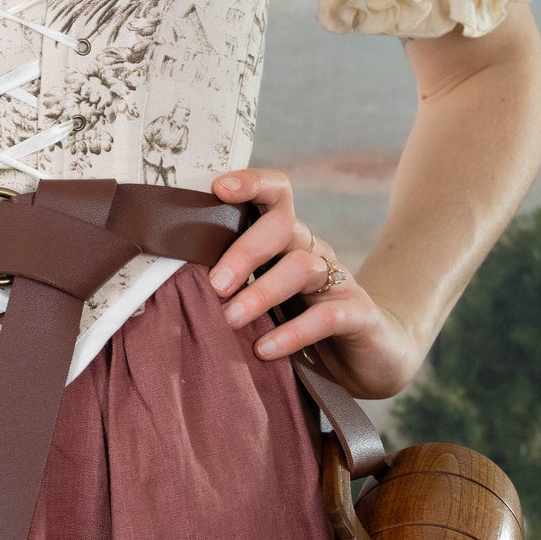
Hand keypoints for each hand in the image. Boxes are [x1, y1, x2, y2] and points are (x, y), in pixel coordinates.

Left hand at [208, 168, 422, 399]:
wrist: (373, 356)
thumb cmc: (301, 322)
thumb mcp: (264, 298)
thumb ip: (231, 285)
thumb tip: (167, 285)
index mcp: (287, 241)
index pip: (274, 195)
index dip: (250, 183)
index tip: (216, 188)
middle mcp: (313, 251)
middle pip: (282, 227)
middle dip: (244, 252)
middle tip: (215, 285)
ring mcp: (339, 281)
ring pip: (302, 266)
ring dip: (262, 292)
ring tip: (231, 320)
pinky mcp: (359, 315)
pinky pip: (327, 315)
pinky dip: (293, 333)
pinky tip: (265, 350)